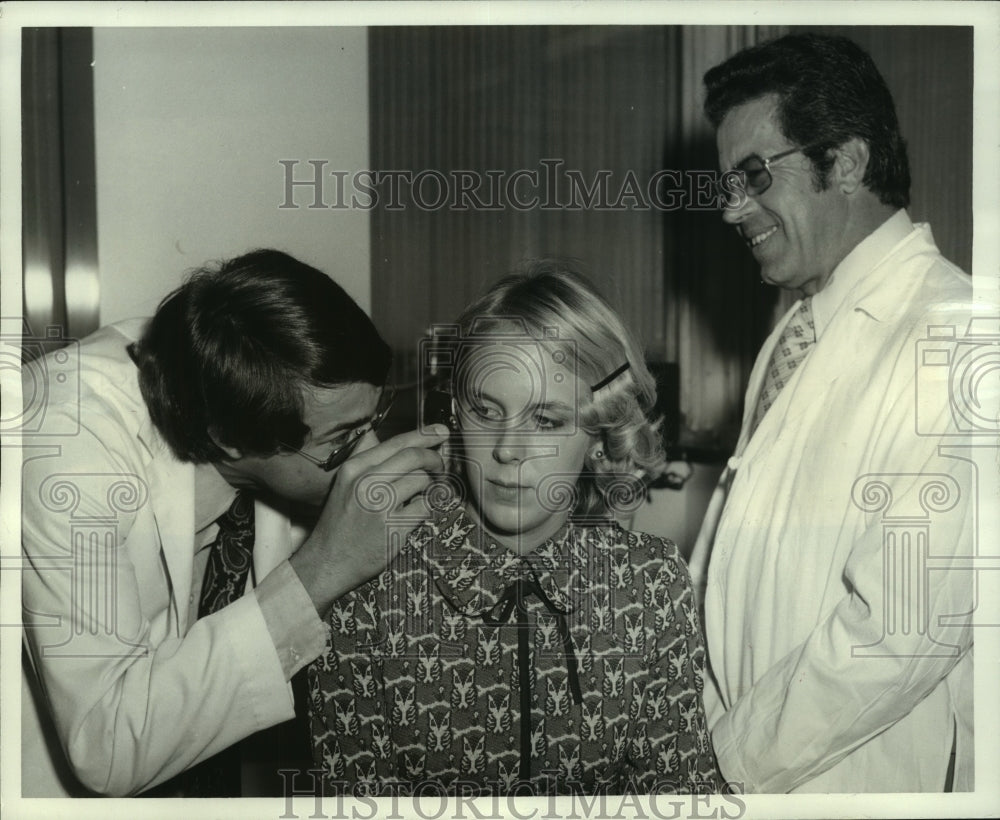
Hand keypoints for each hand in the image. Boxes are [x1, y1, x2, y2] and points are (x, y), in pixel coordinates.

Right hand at [289, 425, 448, 615]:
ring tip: (422, 494)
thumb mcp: (344, 484)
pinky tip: (419, 511)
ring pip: (422, 481)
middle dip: (434, 459)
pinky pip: (425, 508)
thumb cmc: (339, 522)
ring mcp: (381, 507)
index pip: (396, 443)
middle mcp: (366, 483)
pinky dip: (427, 507)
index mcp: (354, 469)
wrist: (327, 562)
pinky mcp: (394, 528)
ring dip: (431, 486)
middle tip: (440, 466)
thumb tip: (390, 439)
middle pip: (414, 457)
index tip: (441, 432)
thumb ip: (366, 460)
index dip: (424, 435)